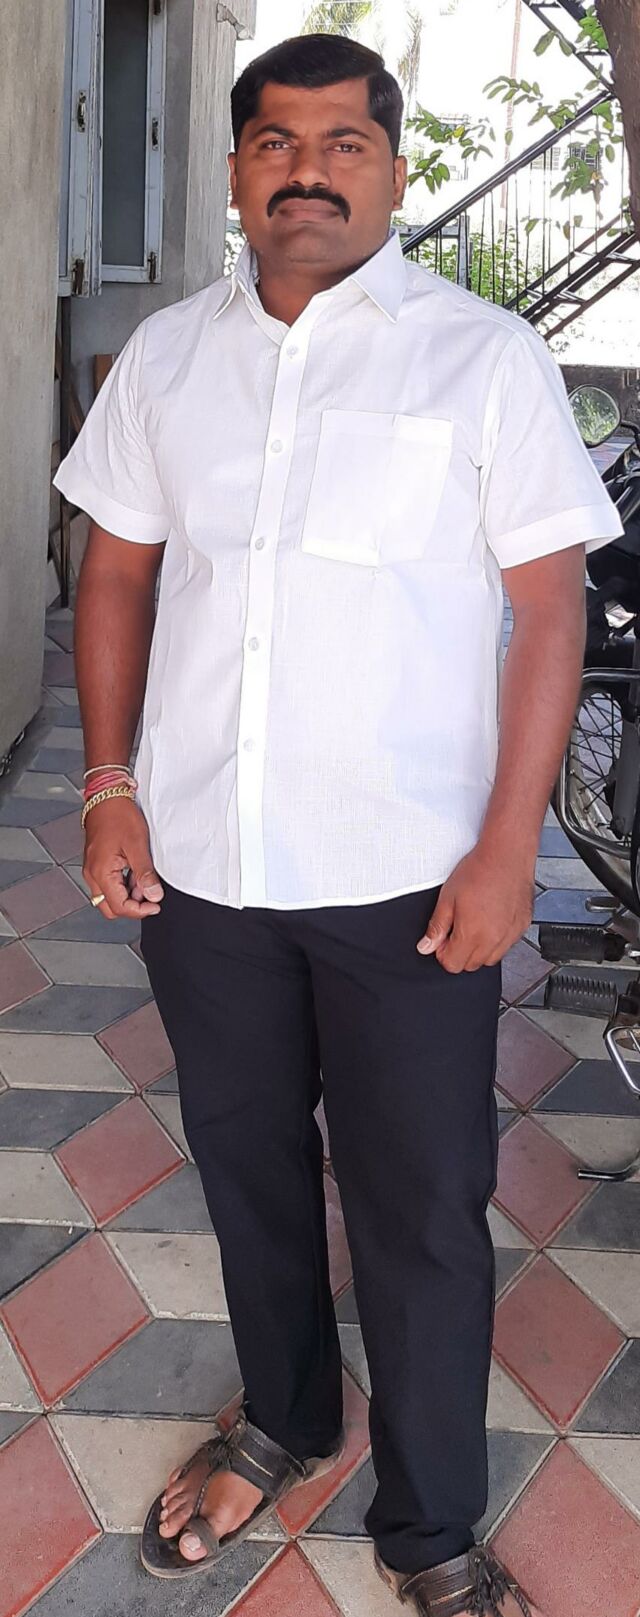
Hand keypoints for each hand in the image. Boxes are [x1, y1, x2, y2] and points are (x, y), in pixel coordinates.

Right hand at [83, 798, 163, 918]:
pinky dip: (123, 883)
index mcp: (101, 873)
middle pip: (111, 908)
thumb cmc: (118, 815)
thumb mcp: (137, 845)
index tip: (155, 905)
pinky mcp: (97, 864)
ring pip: (110, 897)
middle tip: (150, 894)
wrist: (106, 797)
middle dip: (132, 906)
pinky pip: (109, 883)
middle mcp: (92, 874)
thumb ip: (145, 874)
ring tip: (144, 877)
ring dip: (129, 894)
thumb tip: (154, 895)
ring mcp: (93, 870)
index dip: (140, 911)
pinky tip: (135, 870)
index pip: (119, 907)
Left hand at [416, 843, 534, 973]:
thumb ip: (436, 927)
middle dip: (459, 952)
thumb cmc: (479, 870)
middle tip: (457, 928)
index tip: (442, 938)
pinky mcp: (522, 927)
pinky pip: (506, 945)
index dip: (442, 952)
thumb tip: (426, 946)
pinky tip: (491, 919)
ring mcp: (511, 934)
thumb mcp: (447, 898)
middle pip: (471, 965)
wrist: (507, 854)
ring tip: (474, 923)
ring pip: (490, 959)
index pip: (452, 965)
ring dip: (478, 949)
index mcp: (472, 934)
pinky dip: (496, 940)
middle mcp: (494, 940)